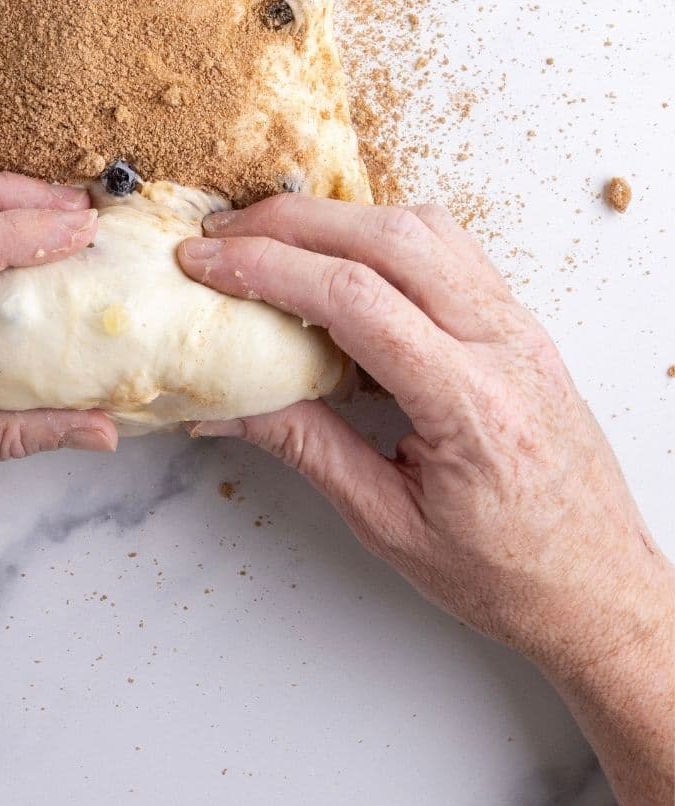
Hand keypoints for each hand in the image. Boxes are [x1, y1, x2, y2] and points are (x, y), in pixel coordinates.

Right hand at [177, 198, 670, 678]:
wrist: (598, 587)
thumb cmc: (509, 573)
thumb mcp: (388, 524)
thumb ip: (305, 448)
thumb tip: (225, 404)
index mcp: (470, 403)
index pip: (354, 299)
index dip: (267, 269)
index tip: (206, 265)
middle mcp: (502, 346)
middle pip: (386, 238)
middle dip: (289, 224)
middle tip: (221, 237)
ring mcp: (517, 325)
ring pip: (421, 227)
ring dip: (337, 218)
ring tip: (270, 238)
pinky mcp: (518, 321)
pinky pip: (448, 247)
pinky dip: (382, 233)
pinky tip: (340, 255)